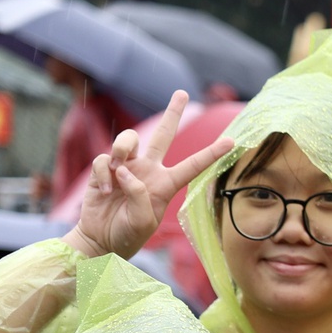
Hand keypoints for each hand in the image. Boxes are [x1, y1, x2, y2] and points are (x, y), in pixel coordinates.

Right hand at [64, 90, 231, 260]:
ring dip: (122, 148)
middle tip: (182, 93)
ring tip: (118, 169)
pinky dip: (104, 173)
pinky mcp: (106, 168)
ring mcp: (127, 167)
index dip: (212, 154)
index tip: (232, 141)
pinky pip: (105, 159)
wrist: (99, 239)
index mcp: (166, 185)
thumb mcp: (142, 223)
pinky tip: (104, 191)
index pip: (193, 166)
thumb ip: (140, 197)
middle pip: (163, 135)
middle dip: (172, 113)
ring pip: (129, 139)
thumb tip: (128, 171)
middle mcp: (149, 170)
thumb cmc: (127, 235)